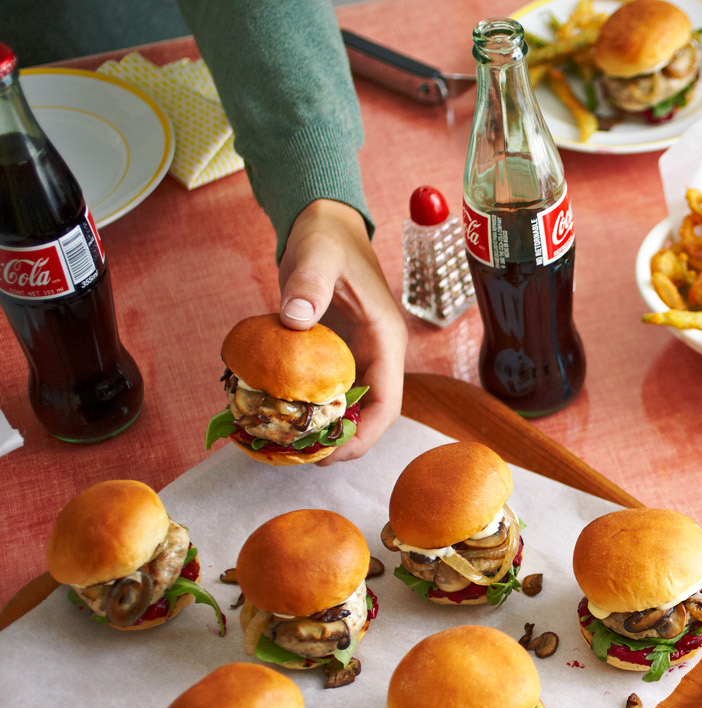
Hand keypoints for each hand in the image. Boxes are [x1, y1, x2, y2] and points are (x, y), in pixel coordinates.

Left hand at [277, 199, 405, 463]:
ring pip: (351, 408)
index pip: (388, 403)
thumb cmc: (326, 239)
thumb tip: (294, 321)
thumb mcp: (318, 256)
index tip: (332, 452)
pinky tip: (281, 418)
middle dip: (343, 442)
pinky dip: (310, 410)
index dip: (364, 435)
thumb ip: (308, 285)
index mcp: (385, 340)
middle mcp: (377, 355)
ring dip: (326, 430)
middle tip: (302, 457)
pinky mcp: (337, 355)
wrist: (324, 224)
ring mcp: (358, 357)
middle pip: (371, 415)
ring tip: (289, 447)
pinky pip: (329, 392)